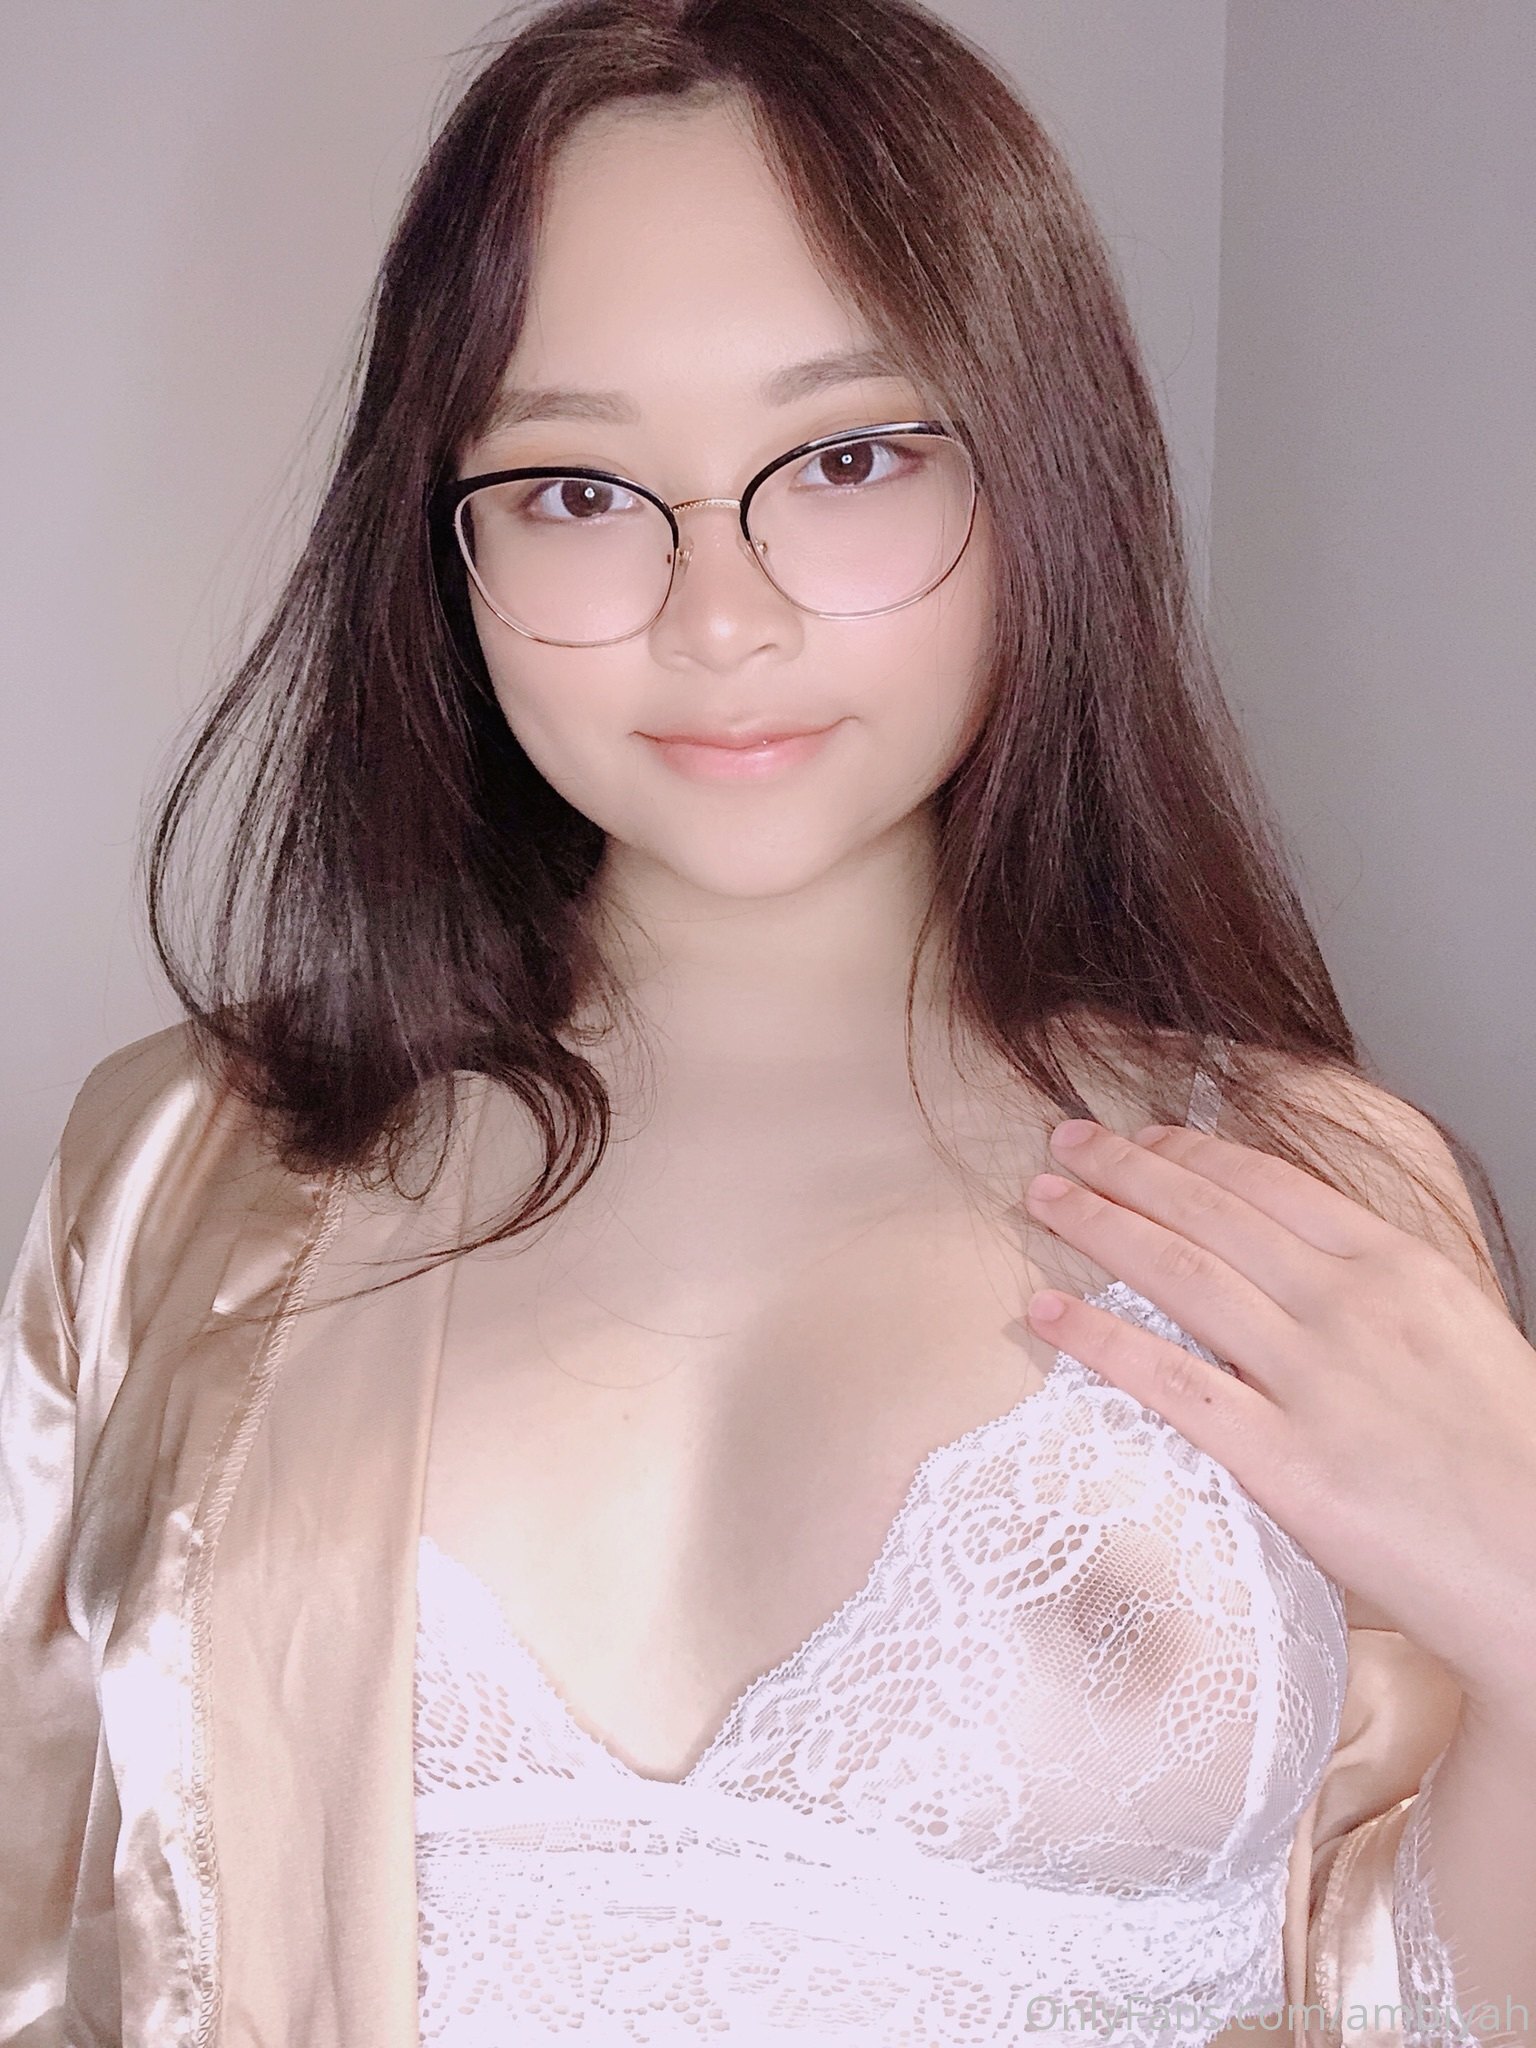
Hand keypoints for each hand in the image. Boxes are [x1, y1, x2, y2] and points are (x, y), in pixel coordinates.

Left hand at [1021, 1119, 1535, 1728]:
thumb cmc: (1520, 1469)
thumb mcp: (1462, 1340)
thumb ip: (1382, 1300)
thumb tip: (1309, 1279)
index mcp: (1403, 1270)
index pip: (1274, 1185)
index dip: (1195, 1154)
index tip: (1146, 1137)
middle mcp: (1350, 1306)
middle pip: (1212, 1214)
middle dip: (1128, 1168)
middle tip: (1067, 1141)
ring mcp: (1314, 1380)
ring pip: (1179, 1275)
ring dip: (1099, 1225)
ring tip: (1043, 1196)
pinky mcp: (1283, 1461)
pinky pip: (1167, 1381)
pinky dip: (1096, 1336)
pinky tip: (1044, 1308)